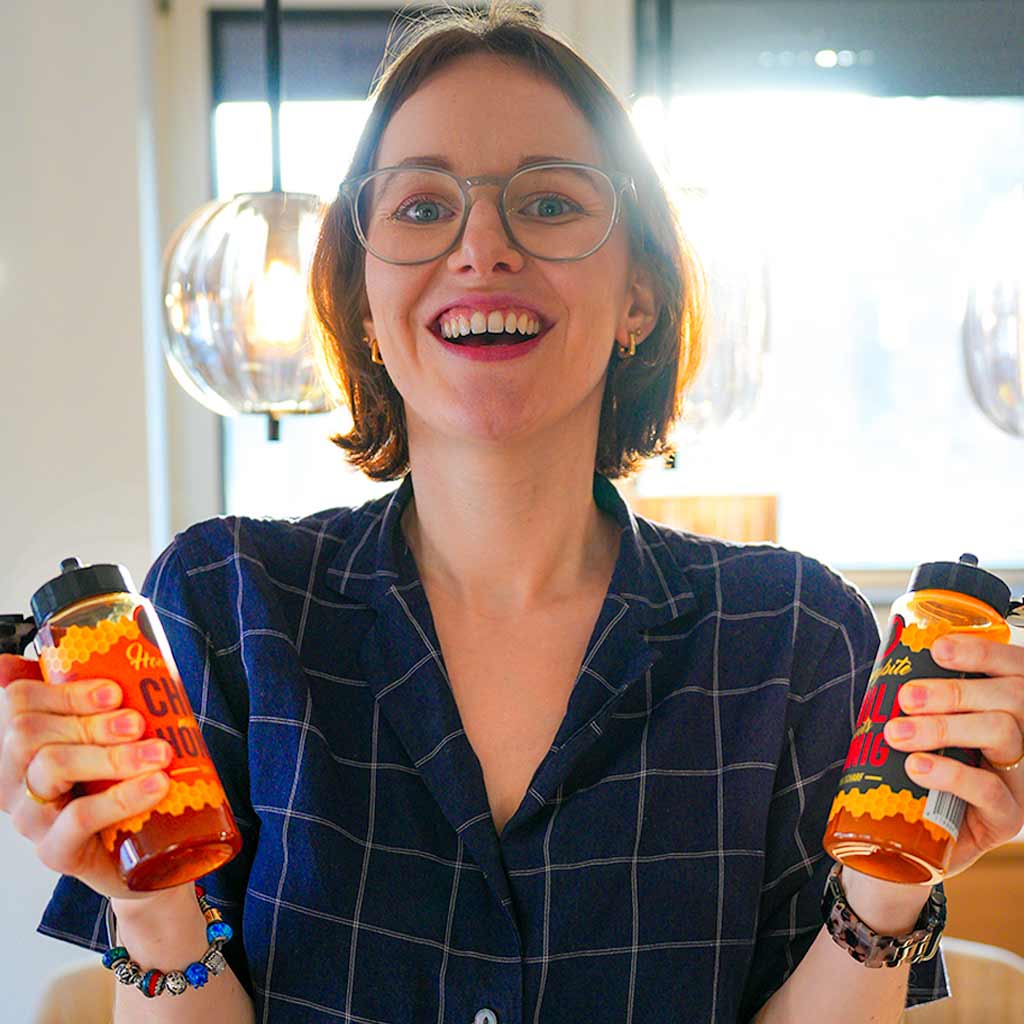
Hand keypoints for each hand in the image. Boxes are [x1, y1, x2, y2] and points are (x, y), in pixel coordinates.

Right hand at [0, 653, 174, 901]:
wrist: (149, 853)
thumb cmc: (125, 784)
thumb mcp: (115, 733)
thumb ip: (103, 695)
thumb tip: (78, 645)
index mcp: (23, 744)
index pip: (18, 703)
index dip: (65, 690)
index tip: (114, 691)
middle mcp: (15, 779)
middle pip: (29, 733)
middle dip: (90, 721)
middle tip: (139, 723)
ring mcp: (31, 818)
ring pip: (51, 768)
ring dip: (111, 755)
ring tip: (159, 754)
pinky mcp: (56, 853)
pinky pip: (77, 820)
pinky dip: (119, 797)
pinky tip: (155, 785)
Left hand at [882, 634, 1023, 880]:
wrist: (911, 837)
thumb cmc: (916, 770)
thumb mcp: (921, 729)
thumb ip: (918, 700)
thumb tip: (885, 661)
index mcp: (1007, 710)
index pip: (1013, 669)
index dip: (982, 652)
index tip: (938, 649)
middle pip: (1010, 699)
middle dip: (954, 692)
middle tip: (906, 698)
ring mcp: (1022, 780)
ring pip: (1003, 734)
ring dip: (944, 728)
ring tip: (897, 734)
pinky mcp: (1009, 818)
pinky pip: (991, 790)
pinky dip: (950, 774)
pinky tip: (917, 767)